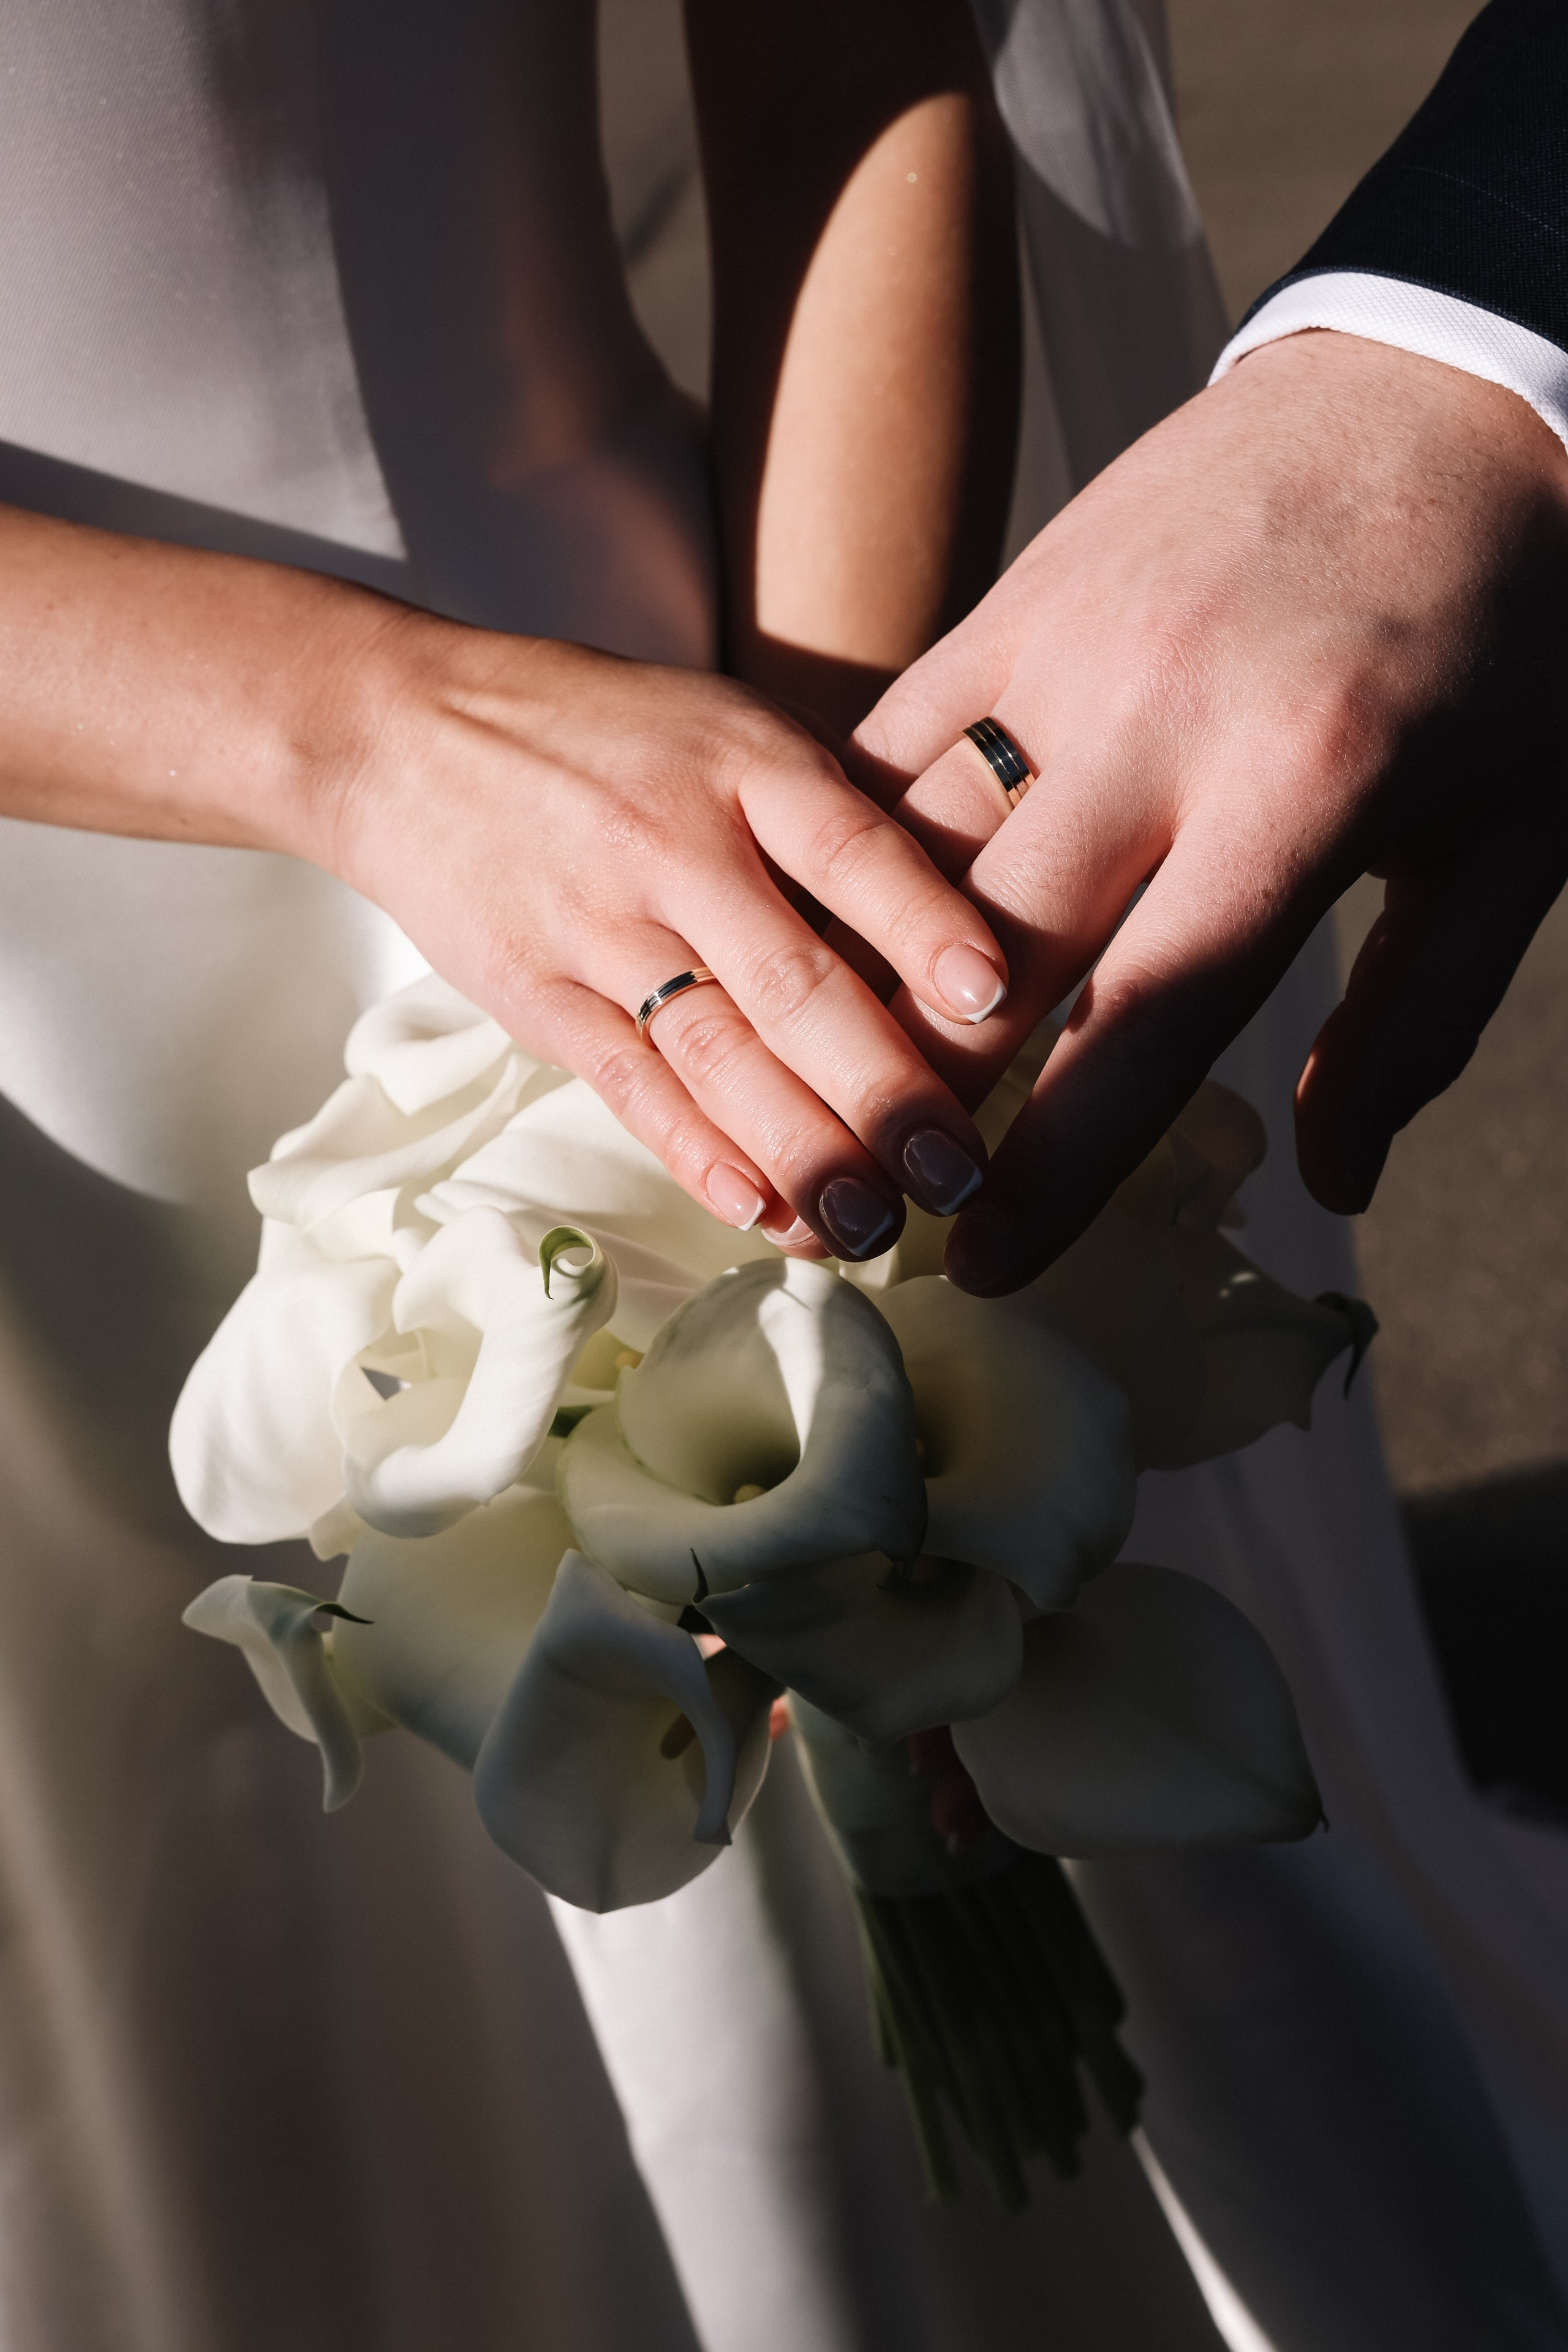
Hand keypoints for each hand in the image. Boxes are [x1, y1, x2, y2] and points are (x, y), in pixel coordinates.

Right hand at [0, 505, 1006, 1259]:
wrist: (398, 732)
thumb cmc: (598, 732)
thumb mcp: (721, 724)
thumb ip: (823, 811)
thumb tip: (958, 916)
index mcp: (743, 760)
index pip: (854, 846)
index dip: (927, 924)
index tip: (998, 998)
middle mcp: (676, 842)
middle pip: (797, 981)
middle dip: (887, 1089)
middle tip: (959, 1171)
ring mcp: (601, 924)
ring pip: (718, 1054)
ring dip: (804, 1151)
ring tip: (874, 1227)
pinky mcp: (540, 994)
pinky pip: (630, 1084)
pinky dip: (695, 1153)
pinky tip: (757, 1209)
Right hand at [846, 331, 1567, 1291]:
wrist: (1462, 385)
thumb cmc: (1510, 633)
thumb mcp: (1511, 843)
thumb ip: (1416, 1020)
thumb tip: (1334, 1180)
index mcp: (1296, 795)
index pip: (1142, 1025)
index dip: (1059, 1169)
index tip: (990, 1265)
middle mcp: (1157, 724)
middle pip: (991, 955)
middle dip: (928, 1100)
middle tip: (892, 1201)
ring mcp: (1066, 648)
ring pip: (914, 853)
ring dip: (873, 982)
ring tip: (845, 1085)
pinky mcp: (1017, 593)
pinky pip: (898, 740)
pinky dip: (864, 843)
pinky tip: (840, 920)